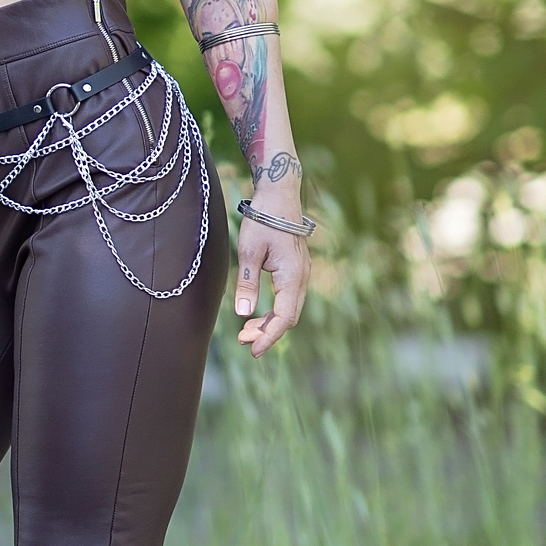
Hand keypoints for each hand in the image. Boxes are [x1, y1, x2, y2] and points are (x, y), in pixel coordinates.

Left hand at [233, 204, 308, 352]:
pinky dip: (274, 309)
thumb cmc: (262, 220)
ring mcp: (302, 273)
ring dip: (269, 322)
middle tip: (243, 340)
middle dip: (267, 332)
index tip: (253, 350)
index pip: (284, 317)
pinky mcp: (297, 269)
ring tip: (245, 331)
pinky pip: (289, 297)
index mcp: (293, 276)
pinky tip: (257, 313)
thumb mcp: (248, 252)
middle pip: (289, 316)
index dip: (269, 336)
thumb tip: (243, 314)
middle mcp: (302, 277)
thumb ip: (247, 284)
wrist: (278, 195)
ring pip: (289, 308)